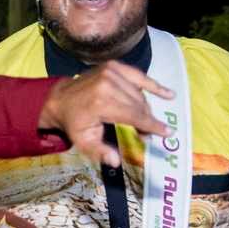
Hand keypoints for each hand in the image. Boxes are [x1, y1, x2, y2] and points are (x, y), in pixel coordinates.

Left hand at [37, 61, 172, 167]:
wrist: (60, 99)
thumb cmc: (74, 123)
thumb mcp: (83, 141)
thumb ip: (99, 152)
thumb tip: (116, 161)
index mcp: (101, 102)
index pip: (134, 116)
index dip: (152, 126)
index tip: (168, 133)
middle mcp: (108, 84)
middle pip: (138, 105)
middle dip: (147, 121)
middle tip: (147, 135)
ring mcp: (111, 72)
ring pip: (139, 94)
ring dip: (146, 109)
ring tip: (146, 123)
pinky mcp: (113, 66)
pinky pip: (138, 76)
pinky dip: (153, 85)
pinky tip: (168, 94)